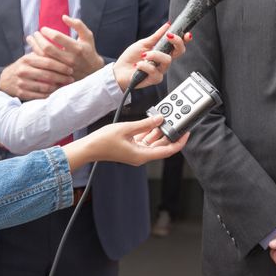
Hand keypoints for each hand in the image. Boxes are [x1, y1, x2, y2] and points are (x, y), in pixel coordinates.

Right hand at [0, 52, 74, 100]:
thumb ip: (43, 55)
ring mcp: (22, 82)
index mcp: (27, 59)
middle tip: (71, 79)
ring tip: (64, 86)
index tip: (70, 69)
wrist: (5, 80)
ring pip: (44, 87)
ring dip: (57, 87)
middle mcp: (23, 70)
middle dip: (62, 77)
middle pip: (48, 75)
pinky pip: (39, 96)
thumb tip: (62, 49)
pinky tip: (55, 93)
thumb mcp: (30, 58)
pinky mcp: (21, 93)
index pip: (48, 62)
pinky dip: (49, 95)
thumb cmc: (24, 67)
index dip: (61, 66)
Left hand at [27, 16, 104, 80]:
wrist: (93, 71)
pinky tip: (34, 50)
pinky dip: (37, 57)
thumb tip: (63, 17)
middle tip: (35, 34)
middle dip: (38, 39)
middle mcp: (70, 59)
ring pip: (44, 58)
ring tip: (31, 39)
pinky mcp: (60, 75)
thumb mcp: (88, 36)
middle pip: (48, 48)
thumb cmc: (89, 50)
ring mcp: (64, 69)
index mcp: (77, 48)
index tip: (43, 29)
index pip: (57, 37)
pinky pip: (44, 66)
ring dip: (34, 47)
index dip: (47, 31)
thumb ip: (78, 24)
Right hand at [62, 115, 188, 170]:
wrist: (89, 148)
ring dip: (160, 132)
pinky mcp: (132, 148)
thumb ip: (145, 124)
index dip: (179, 142)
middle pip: (162, 146)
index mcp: (142, 155)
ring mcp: (137, 152)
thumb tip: (159, 119)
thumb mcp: (126, 128)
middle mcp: (141, 156)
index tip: (186, 133)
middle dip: (170, 134)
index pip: (168, 150)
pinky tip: (152, 122)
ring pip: (154, 142)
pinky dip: (150, 132)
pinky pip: (146, 141)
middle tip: (177, 122)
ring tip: (164, 119)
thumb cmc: (103, 141)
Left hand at [113, 23, 190, 89]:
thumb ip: (156, 36)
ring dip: (155, 55)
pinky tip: (138, 65)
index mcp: (163, 52)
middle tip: (169, 36)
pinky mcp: (154, 79)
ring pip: (167, 60)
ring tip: (143, 56)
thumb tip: (167, 25)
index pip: (178, 46)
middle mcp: (163, 61)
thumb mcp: (143, 43)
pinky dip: (145, 65)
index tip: (187, 34)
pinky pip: (155, 71)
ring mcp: (160, 71)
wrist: (119, 71)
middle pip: (179, 52)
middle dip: (177, 42)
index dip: (185, 40)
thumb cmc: (131, 58)